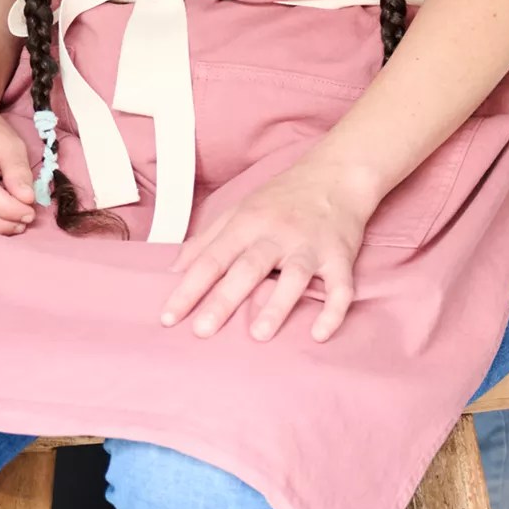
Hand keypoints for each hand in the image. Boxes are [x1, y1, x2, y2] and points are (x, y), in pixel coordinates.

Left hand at [160, 156, 383, 342]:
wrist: (337, 173)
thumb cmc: (283, 198)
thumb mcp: (240, 210)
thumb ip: (206, 240)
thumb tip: (173, 271)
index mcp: (248, 223)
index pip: (212, 259)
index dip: (189, 288)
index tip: (168, 318)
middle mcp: (278, 233)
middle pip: (248, 267)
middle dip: (224, 299)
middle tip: (202, 331)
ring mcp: (311, 245)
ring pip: (294, 276)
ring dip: (277, 305)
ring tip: (258, 335)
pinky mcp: (340, 256)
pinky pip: (340, 286)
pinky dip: (333, 310)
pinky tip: (319, 334)